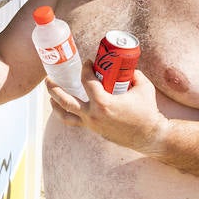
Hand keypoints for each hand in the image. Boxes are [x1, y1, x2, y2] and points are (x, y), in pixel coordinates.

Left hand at [46, 66, 168, 155]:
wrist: (150, 136)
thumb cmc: (147, 111)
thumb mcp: (143, 87)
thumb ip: (134, 74)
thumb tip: (126, 66)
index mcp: (103, 103)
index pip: (86, 81)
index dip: (84, 69)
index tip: (86, 63)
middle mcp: (93, 114)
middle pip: (65, 100)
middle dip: (54, 88)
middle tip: (48, 78)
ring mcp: (92, 124)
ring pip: (65, 115)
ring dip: (55, 104)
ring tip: (50, 96)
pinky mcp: (94, 130)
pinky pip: (75, 122)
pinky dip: (67, 114)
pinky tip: (64, 108)